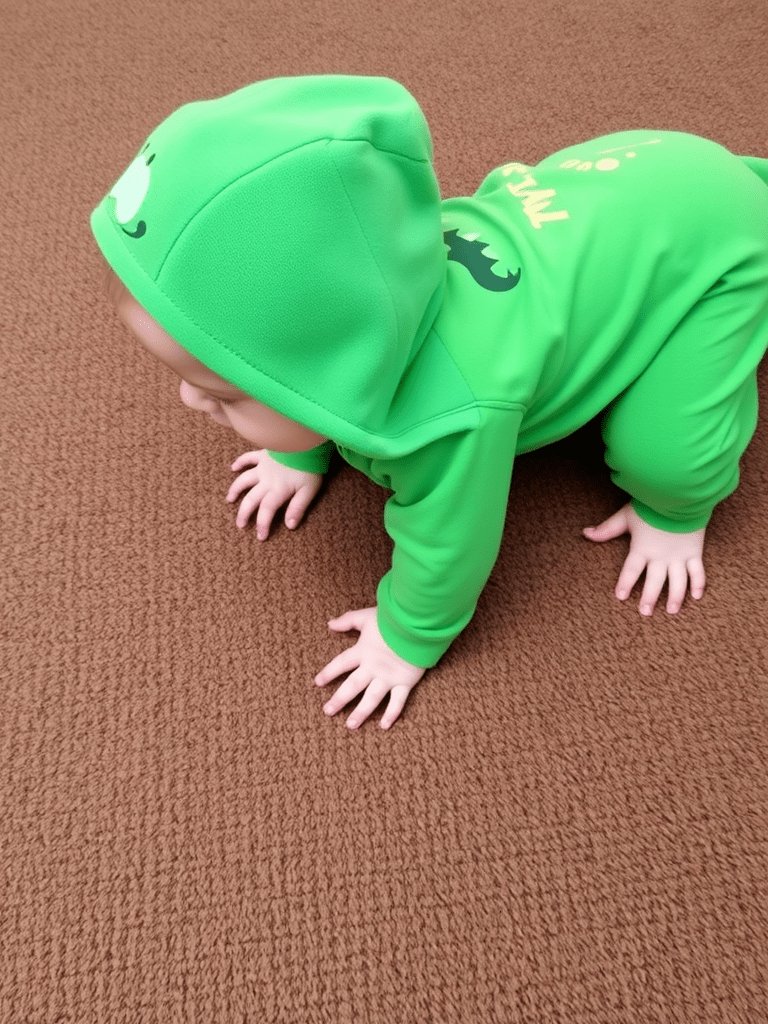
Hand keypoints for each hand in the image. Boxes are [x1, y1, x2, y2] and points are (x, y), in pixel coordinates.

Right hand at [226, 449, 323, 539]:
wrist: (306, 441)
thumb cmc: (310, 467)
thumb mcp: (309, 490)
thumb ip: (298, 507)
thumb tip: (290, 525)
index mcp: (278, 490)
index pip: (266, 511)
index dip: (262, 525)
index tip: (261, 536)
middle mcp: (266, 480)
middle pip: (251, 499)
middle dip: (244, 514)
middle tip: (241, 525)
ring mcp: (263, 467)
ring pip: (244, 480)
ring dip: (235, 490)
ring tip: (229, 500)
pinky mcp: (264, 455)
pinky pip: (248, 458)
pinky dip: (239, 463)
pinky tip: (233, 468)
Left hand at [314, 606, 426, 730]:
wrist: (417, 625)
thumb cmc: (392, 619)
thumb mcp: (366, 616)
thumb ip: (347, 620)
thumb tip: (329, 623)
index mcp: (362, 652)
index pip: (340, 664)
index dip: (328, 673)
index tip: (318, 683)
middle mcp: (373, 668)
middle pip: (352, 686)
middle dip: (339, 699)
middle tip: (327, 711)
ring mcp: (388, 677)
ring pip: (371, 699)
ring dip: (360, 713)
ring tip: (350, 725)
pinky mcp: (405, 682)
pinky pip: (397, 702)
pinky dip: (391, 714)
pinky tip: (383, 726)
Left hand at [582, 501, 706, 615]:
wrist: (680, 495)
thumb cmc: (652, 505)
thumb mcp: (626, 516)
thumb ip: (607, 528)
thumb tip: (585, 533)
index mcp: (642, 549)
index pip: (631, 571)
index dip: (625, 583)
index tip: (620, 597)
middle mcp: (661, 557)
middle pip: (654, 582)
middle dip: (649, 598)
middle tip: (645, 612)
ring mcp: (679, 556)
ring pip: (678, 582)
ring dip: (674, 597)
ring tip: (671, 610)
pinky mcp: (695, 552)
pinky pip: (698, 572)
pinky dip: (698, 584)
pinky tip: (696, 597)